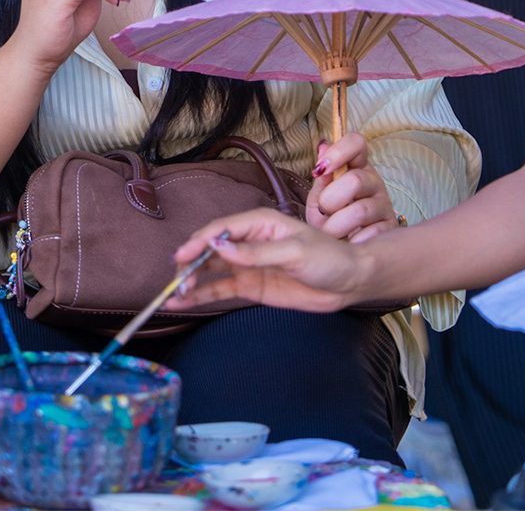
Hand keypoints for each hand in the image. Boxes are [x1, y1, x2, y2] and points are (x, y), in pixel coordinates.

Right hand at [168, 210, 376, 312]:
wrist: (351, 283)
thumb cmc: (330, 258)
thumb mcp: (296, 253)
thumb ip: (258, 253)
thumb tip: (221, 249)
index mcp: (260, 223)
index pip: (221, 229)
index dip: (199, 241)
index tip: (182, 256)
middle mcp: (249, 242)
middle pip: (210, 249)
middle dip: (191, 263)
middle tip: (179, 281)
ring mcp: (248, 265)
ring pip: (211, 271)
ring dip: (191, 281)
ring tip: (173, 295)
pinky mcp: (251, 286)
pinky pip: (221, 289)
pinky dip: (202, 295)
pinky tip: (184, 302)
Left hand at [306, 132, 399, 242]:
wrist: (338, 251)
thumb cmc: (329, 218)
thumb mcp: (319, 197)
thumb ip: (322, 177)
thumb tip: (323, 147)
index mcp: (356, 167)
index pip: (356, 143)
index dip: (339, 151)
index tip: (320, 169)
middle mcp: (374, 182)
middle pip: (355, 180)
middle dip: (330, 200)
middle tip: (323, 212)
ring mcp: (384, 205)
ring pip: (360, 211)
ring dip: (336, 227)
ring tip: (330, 233)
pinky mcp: (390, 228)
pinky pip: (369, 234)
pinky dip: (352, 241)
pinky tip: (347, 242)